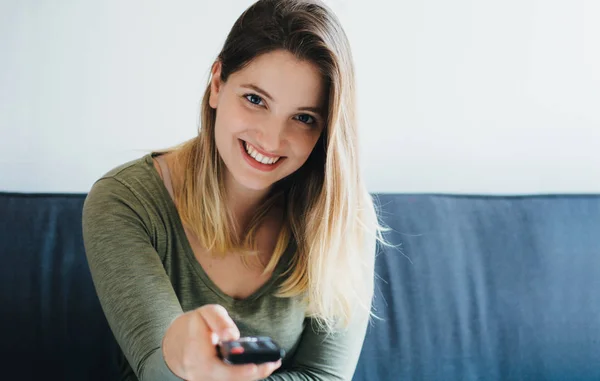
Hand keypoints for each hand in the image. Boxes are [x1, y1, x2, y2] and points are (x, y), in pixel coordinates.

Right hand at [162, 304, 280, 380]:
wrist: (176, 341)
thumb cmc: (193, 325)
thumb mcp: (205, 314)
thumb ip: (220, 322)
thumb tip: (232, 336)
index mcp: (196, 355)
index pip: (218, 369)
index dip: (237, 372)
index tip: (254, 367)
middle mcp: (198, 374)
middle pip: (228, 380)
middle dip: (252, 374)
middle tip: (272, 364)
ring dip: (252, 376)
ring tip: (271, 364)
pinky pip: (229, 380)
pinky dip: (244, 375)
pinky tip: (259, 367)